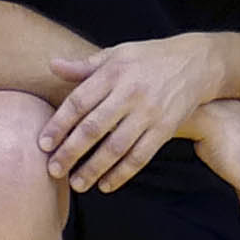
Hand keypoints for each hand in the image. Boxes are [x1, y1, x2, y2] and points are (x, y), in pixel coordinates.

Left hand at [46, 30, 229, 187]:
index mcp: (114, 72)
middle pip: (94, 128)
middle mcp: (130, 93)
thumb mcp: (117, 54)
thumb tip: (52, 65)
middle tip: (53, 170)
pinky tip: (106, 185)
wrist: (196, 63)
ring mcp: (149, 113)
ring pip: (116, 147)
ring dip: (94, 169)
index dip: (59, 124)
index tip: (43, 144)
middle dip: (71, 152)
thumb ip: (85, 66)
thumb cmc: (148, 58)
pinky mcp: (165, 129)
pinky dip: (122, 174)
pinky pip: (140, 156)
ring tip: (76, 184)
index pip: (79, 101)